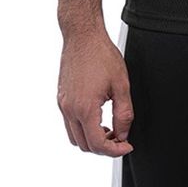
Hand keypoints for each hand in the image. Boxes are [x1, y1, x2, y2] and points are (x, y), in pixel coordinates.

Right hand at [57, 28, 134, 156]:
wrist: (83, 36)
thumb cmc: (101, 54)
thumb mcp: (121, 84)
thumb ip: (124, 114)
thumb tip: (123, 134)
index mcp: (85, 108)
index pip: (97, 144)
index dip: (114, 150)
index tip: (126, 146)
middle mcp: (70, 109)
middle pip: (84, 145)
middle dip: (103, 147)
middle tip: (120, 137)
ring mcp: (63, 104)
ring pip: (74, 137)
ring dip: (91, 139)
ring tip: (109, 128)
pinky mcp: (61, 98)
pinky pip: (69, 123)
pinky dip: (83, 128)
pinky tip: (97, 116)